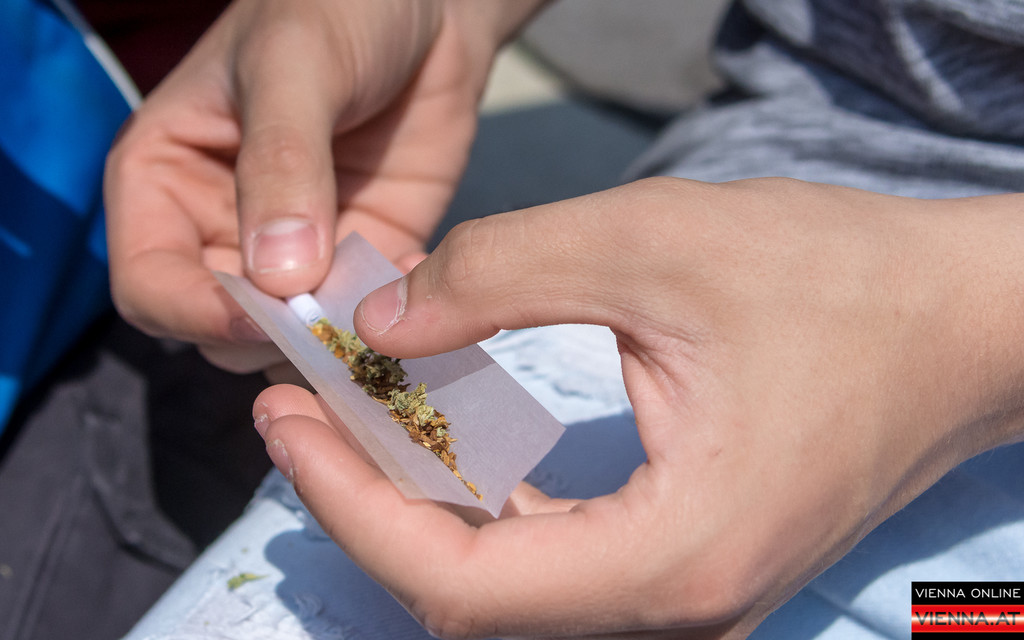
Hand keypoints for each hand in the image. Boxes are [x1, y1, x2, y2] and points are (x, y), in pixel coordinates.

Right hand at [105, 0, 529, 371]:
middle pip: (215, 328)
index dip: (195, 312)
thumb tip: (278, 275)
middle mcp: (218, 228)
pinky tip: (417, 287)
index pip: (149, 284)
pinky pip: (358, 321)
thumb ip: (282, 164)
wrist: (426, 6)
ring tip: (378, 311)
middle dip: (268, 337)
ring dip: (330, 342)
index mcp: (165, 179)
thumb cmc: (335, 9)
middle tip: (332, 319)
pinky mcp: (356, 260)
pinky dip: (384, 325)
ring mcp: (292, 253)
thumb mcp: (295, 68)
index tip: (262, 314)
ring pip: (288, 341)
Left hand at [255, 177, 1023, 637]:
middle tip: (303, 410)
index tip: (287, 421)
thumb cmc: (836, 280)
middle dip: (369, 502)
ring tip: (356, 416)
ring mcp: (688, 596)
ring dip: (421, 503)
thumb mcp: (651, 245)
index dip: (351, 506)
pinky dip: (485, 504)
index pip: (457, 584)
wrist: (963, 321)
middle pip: (471, 595)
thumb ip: (500, 275)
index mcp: (671, 559)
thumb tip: (381, 320)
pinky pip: (557, 557)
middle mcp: (677, 609)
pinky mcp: (691, 559)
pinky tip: (452, 438)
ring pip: (509, 582)